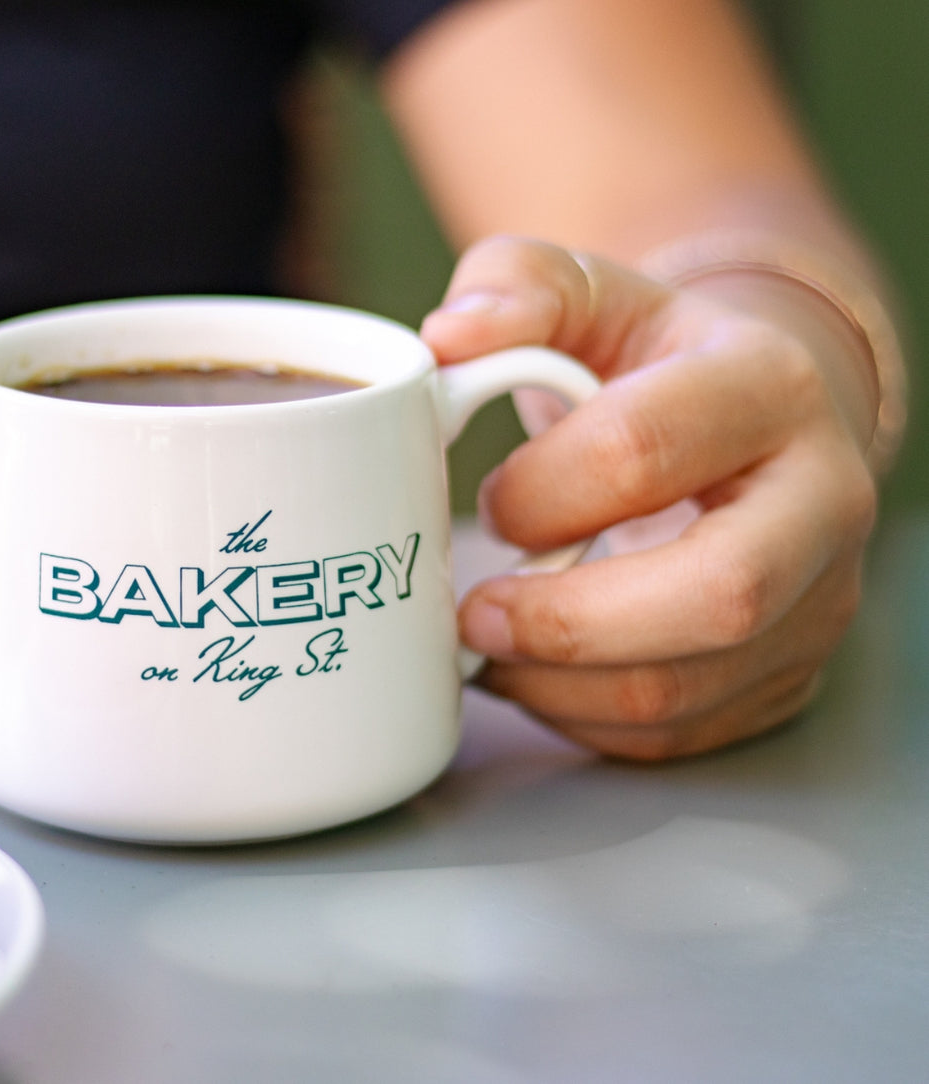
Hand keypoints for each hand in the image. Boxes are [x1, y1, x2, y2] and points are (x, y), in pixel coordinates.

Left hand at [421, 236, 878, 759]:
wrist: (752, 421)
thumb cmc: (651, 361)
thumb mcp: (590, 295)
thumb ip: (517, 287)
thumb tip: (450, 337)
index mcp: (768, 387)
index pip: (646, 449)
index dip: (540, 489)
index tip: (489, 500)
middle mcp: (822, 500)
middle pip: (718, 593)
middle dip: (567, 621)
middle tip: (473, 613)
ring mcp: (816, 600)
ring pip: (688, 687)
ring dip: (557, 684)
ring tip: (486, 645)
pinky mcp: (785, 675)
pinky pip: (676, 732)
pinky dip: (580, 717)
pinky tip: (533, 673)